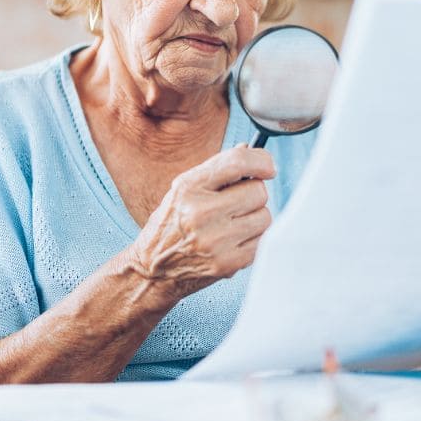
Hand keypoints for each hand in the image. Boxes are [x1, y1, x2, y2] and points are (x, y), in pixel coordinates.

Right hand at [126, 146, 274, 301]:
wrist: (153, 270)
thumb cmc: (170, 227)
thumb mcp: (183, 191)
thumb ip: (215, 171)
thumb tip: (248, 150)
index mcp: (188, 188)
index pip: (237, 162)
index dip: (261, 161)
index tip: (267, 167)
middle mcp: (200, 212)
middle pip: (258, 191)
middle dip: (253, 195)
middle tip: (237, 204)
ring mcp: (215, 240)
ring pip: (265, 217)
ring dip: (255, 219)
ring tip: (233, 225)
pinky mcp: (227, 263)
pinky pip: (262, 242)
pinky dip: (252, 241)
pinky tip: (232, 242)